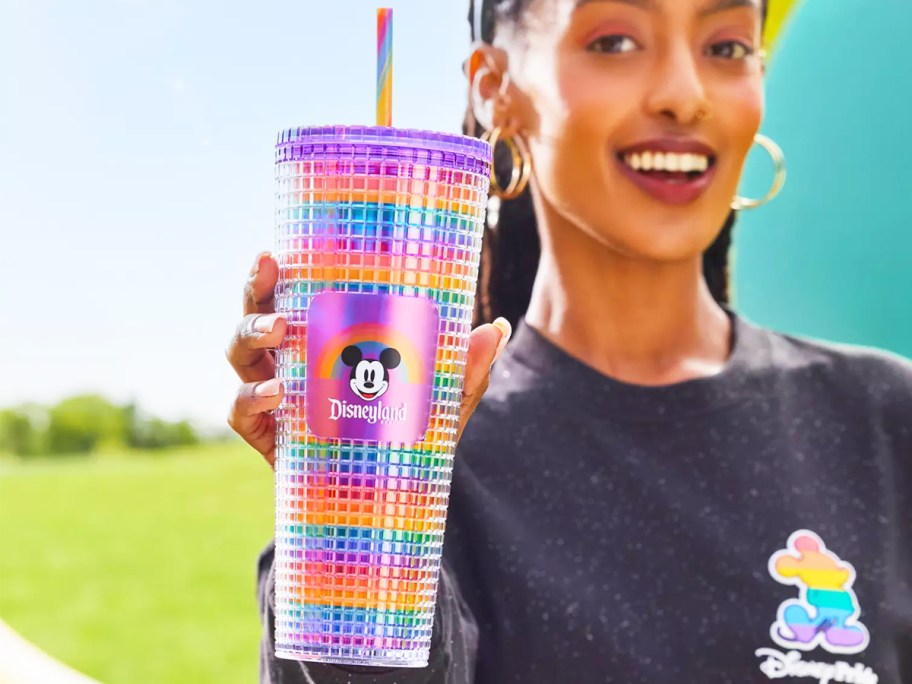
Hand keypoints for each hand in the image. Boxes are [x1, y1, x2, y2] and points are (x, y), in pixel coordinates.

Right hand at [226, 251, 511, 466]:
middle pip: (256, 314)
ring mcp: (273, 398)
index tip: (275, 249)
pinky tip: (274, 393)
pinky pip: (241, 413)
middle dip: (255, 290)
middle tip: (269, 270)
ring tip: (278, 331)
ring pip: (240, 356)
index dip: (274, 271)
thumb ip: (465, 371)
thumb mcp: (439, 404)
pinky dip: (249, 399)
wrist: (385, 503)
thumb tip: (495, 327)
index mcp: (321, 340)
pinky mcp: (267, 437)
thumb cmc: (404, 438)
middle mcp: (289, 362)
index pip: (291, 296)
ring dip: (250, 334)